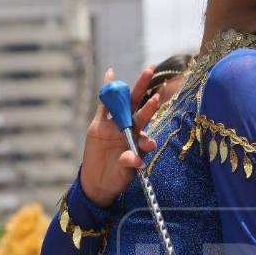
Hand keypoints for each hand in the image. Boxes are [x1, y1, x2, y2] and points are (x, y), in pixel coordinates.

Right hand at [80, 66, 159, 207]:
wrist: (98, 183)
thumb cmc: (117, 178)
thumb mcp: (125, 173)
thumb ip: (129, 163)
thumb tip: (136, 158)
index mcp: (138, 139)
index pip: (145, 127)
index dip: (149, 121)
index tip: (151, 128)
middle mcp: (128, 129)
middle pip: (139, 107)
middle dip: (149, 92)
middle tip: (157, 74)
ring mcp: (114, 125)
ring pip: (124, 103)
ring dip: (135, 88)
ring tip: (148, 71)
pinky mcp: (99, 125)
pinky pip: (103, 105)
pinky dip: (107, 90)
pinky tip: (110, 74)